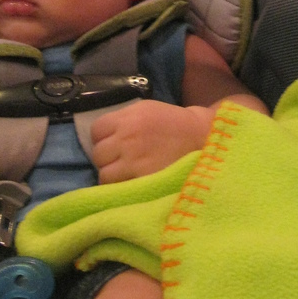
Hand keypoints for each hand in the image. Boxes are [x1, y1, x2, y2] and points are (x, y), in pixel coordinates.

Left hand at [91, 100, 213, 183]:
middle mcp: (127, 139)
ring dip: (112, 175)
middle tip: (120, 160)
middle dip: (106, 158)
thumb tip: (101, 135)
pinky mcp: (143, 180)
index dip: (102, 138)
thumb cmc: (172, 123)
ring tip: (126, 174)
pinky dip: (123, 187)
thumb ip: (122, 119)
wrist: (202, 138)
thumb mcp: (146, 110)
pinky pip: (119, 189)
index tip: (112, 144)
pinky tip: (133, 182)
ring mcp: (134, 161)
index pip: (96, 131)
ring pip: (104, 175)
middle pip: (98, 154)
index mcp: (128, 119)